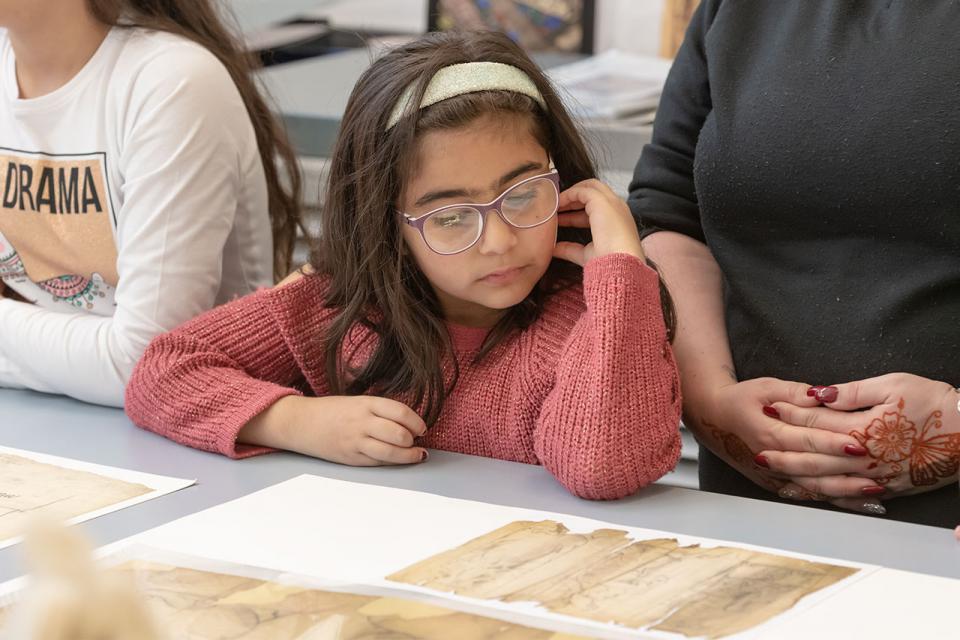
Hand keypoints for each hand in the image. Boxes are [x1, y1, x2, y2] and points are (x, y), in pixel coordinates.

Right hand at [242, 395, 428, 465]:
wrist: (301, 422)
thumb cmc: (333, 411)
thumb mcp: (358, 401)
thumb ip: (381, 411)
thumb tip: (410, 423)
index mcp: (366, 404)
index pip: (400, 413)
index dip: (416, 422)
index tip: (421, 427)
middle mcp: (362, 422)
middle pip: (399, 434)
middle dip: (413, 440)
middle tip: (417, 440)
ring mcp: (356, 442)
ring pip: (391, 452)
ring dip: (409, 455)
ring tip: (417, 454)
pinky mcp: (351, 458)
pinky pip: (378, 462)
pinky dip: (393, 462)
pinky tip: (400, 459)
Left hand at [553, 179, 644, 265]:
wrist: (618, 266)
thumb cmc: (608, 263)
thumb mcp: (586, 254)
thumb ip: (570, 249)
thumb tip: (555, 248)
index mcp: (617, 220)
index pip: (596, 208)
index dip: (576, 212)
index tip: (560, 218)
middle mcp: (617, 208)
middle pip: (595, 191)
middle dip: (575, 197)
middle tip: (556, 207)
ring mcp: (611, 202)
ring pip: (589, 187)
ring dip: (570, 194)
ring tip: (553, 204)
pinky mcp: (602, 201)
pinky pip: (581, 190)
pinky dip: (567, 195)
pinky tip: (557, 204)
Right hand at [692, 377, 883, 512]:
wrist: (712, 417)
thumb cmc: (740, 399)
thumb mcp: (765, 386)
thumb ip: (795, 393)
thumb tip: (821, 394)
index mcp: (769, 432)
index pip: (807, 440)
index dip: (834, 443)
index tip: (860, 444)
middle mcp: (771, 458)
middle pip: (814, 468)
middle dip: (847, 471)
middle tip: (876, 471)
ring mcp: (772, 475)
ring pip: (813, 488)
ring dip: (844, 492)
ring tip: (874, 493)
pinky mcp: (775, 484)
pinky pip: (807, 496)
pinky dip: (832, 500)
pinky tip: (855, 503)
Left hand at [762, 374, 959, 497]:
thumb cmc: (936, 404)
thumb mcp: (894, 386)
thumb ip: (852, 392)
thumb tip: (819, 393)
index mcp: (863, 431)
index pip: (816, 422)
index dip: (790, 414)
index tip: (769, 408)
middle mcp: (865, 460)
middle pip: (814, 459)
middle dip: (783, 456)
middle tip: (757, 453)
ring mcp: (876, 479)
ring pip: (828, 484)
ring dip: (798, 481)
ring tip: (774, 478)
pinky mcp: (889, 490)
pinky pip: (850, 498)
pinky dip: (826, 496)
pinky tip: (812, 494)